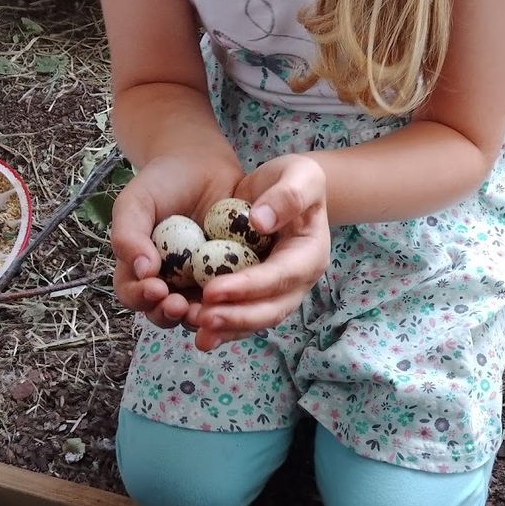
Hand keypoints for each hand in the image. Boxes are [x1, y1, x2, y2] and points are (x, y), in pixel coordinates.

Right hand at [110, 153, 241, 329]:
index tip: (155, 287)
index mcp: (141, 270)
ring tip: (207, 308)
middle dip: (170, 313)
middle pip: (165, 313)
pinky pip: (232, 294)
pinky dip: (232, 299)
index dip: (141, 297)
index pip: (134, 294)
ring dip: (202, 315)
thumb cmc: (161, 184)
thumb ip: (128, 234)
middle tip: (179, 305)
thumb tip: (142, 270)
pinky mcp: (231, 276)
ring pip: (199, 311)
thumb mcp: (136, 203)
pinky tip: (236, 295)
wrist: (201, 164)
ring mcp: (201, 282)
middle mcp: (170, 283)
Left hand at [192, 154, 330, 350]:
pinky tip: (195, 330)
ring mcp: (278, 292)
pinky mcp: (257, 295)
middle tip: (202, 318)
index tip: (213, 289)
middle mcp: (297, 282)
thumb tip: (261, 222)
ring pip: (255, 320)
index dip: (248, 286)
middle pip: (271, 309)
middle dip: (236, 318)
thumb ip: (289, 195)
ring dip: (226, 329)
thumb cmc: (292, 180)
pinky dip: (220, 327)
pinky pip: (241, 316)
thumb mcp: (300, 174)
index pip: (281, 276)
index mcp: (310, 255)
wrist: (281, 191)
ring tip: (195, 331)